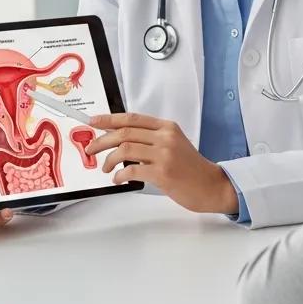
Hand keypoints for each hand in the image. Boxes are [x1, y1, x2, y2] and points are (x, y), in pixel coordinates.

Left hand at [86, 112, 237, 214]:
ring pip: (125, 149)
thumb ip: (152, 138)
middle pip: (124, 132)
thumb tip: (121, 139)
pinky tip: (118, 179)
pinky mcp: (163, 173)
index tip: (94, 122)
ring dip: (109, 160)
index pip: (132, 118)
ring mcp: (164, 154)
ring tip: (106, 169)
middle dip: (102, 141)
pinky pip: (132, 169)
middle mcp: (165, 137)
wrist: (211, 185)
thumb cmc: (191, 168)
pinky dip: (120, 174)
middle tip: (90, 149)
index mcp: (167, 127)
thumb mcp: (174, 144)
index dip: (109, 119)